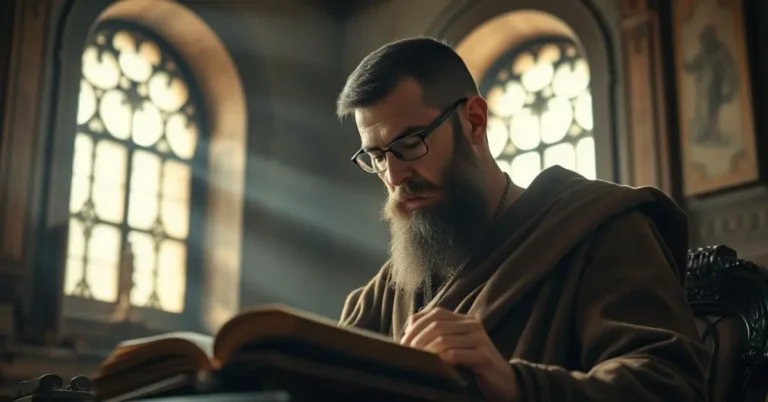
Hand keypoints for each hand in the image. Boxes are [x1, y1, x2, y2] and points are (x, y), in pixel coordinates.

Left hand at [400, 307, 519, 401]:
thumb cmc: (473, 364)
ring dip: (428, 351)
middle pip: (437, 326)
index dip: (416, 326)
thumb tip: (408, 330)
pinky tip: (439, 365)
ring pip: (446, 340)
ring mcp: (480, 339)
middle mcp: (472, 325)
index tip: (403, 342)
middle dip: (418, 340)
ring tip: (419, 361)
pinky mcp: (485, 356)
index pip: (434, 314)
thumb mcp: (454, 345)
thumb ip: (436, 335)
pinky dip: (445, 359)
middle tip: (407, 354)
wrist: (503, 381)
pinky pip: (460, 354)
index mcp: (463, 319)